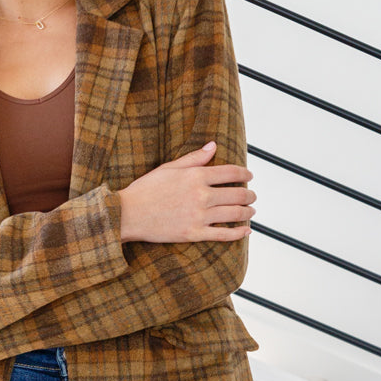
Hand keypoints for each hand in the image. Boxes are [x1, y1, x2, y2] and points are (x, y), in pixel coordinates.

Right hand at [117, 141, 255, 243]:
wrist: (128, 214)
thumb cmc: (146, 189)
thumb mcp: (169, 168)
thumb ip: (194, 158)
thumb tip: (214, 146)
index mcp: (196, 176)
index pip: (230, 172)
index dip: (244, 174)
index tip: (249, 176)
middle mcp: (201, 195)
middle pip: (237, 194)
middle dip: (249, 194)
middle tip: (252, 196)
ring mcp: (198, 216)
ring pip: (234, 214)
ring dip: (247, 212)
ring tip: (251, 210)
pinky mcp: (194, 234)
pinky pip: (223, 234)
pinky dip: (238, 233)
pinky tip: (246, 231)